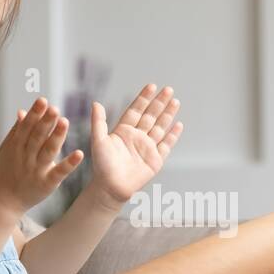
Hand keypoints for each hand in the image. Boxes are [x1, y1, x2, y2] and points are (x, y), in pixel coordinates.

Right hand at [0, 96, 81, 212]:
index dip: (35, 113)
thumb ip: (16, 131)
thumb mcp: (8, 150)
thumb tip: (22, 111)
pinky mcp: (47, 183)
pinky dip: (69, 164)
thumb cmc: (9, 171)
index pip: (27, 127)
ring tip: (65, 122)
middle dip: (45, 122)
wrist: (6, 200)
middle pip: (37, 137)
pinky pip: (59, 172)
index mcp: (17, 146)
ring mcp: (37, 170)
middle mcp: (27, 156)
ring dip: (56, 137)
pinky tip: (79, 154)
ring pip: (48, 151)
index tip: (43, 100)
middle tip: (55, 108)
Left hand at [87, 83, 183, 206]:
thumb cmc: (102, 166)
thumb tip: (95, 103)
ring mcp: (147, 148)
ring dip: (168, 114)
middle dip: (159, 103)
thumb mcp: (98, 141)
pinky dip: (173, 135)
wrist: (111, 187)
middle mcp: (137, 137)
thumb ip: (98, 122)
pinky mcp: (156, 160)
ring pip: (160, 127)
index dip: (143, 98)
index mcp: (124, 131)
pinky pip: (166, 145)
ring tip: (175, 101)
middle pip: (151, 116)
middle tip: (168, 89)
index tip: (151, 86)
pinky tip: (178, 124)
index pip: (136, 110)